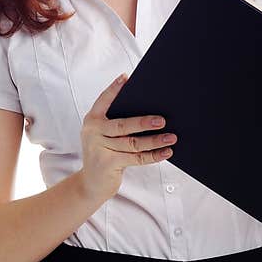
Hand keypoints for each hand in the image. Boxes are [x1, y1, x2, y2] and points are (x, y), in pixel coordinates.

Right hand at [78, 73, 177, 204]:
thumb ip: (116, 124)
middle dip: (144, 122)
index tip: (126, 78)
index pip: (103, 100)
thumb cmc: (103, 154)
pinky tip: (166, 152)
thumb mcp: (103, 136)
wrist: (90, 183)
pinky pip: (136, 158)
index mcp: (92, 120)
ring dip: (154, 140)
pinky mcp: (109, 164)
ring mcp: (100, 148)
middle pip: (122, 124)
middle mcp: (93, 132)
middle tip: (163, 120)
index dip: (114, 89)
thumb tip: (149, 114)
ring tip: (171, 137)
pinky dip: (153, 155)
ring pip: (133, 143)